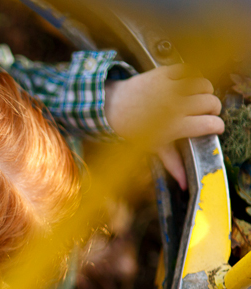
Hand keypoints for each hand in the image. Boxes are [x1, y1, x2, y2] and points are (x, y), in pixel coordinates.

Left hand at [104, 64, 224, 189]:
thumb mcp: (151, 146)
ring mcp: (169, 88)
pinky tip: (184, 84)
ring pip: (205, 84)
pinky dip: (189, 76)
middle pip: (212, 102)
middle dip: (212, 109)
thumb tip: (184, 183)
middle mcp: (175, 106)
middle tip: (204, 113)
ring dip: (204, 90)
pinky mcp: (163, 73)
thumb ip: (172, 162)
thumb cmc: (129, 129)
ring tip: (197, 97)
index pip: (211, 124)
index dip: (217, 126)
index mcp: (174, 126)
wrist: (108, 107)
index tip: (214, 127)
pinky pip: (188, 70)